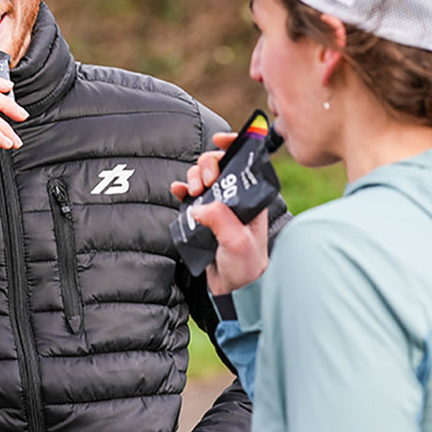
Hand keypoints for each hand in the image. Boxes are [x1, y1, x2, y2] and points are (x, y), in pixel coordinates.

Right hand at [171, 132, 269, 294]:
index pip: (246, 160)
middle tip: (206, 182)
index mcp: (252, 196)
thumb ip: (222, 221)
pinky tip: (178, 192)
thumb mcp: (238, 242)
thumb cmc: (247, 267)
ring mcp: (219, 205)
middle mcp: (235, 196)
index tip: (220, 139)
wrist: (235, 291)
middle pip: (219, 163)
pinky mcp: (203, 216)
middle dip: (208, 164)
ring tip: (193, 190)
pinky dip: (182, 189)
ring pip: (202, 176)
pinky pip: (189, 194)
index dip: (234, 144)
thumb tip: (201, 206)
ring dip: (193, 176)